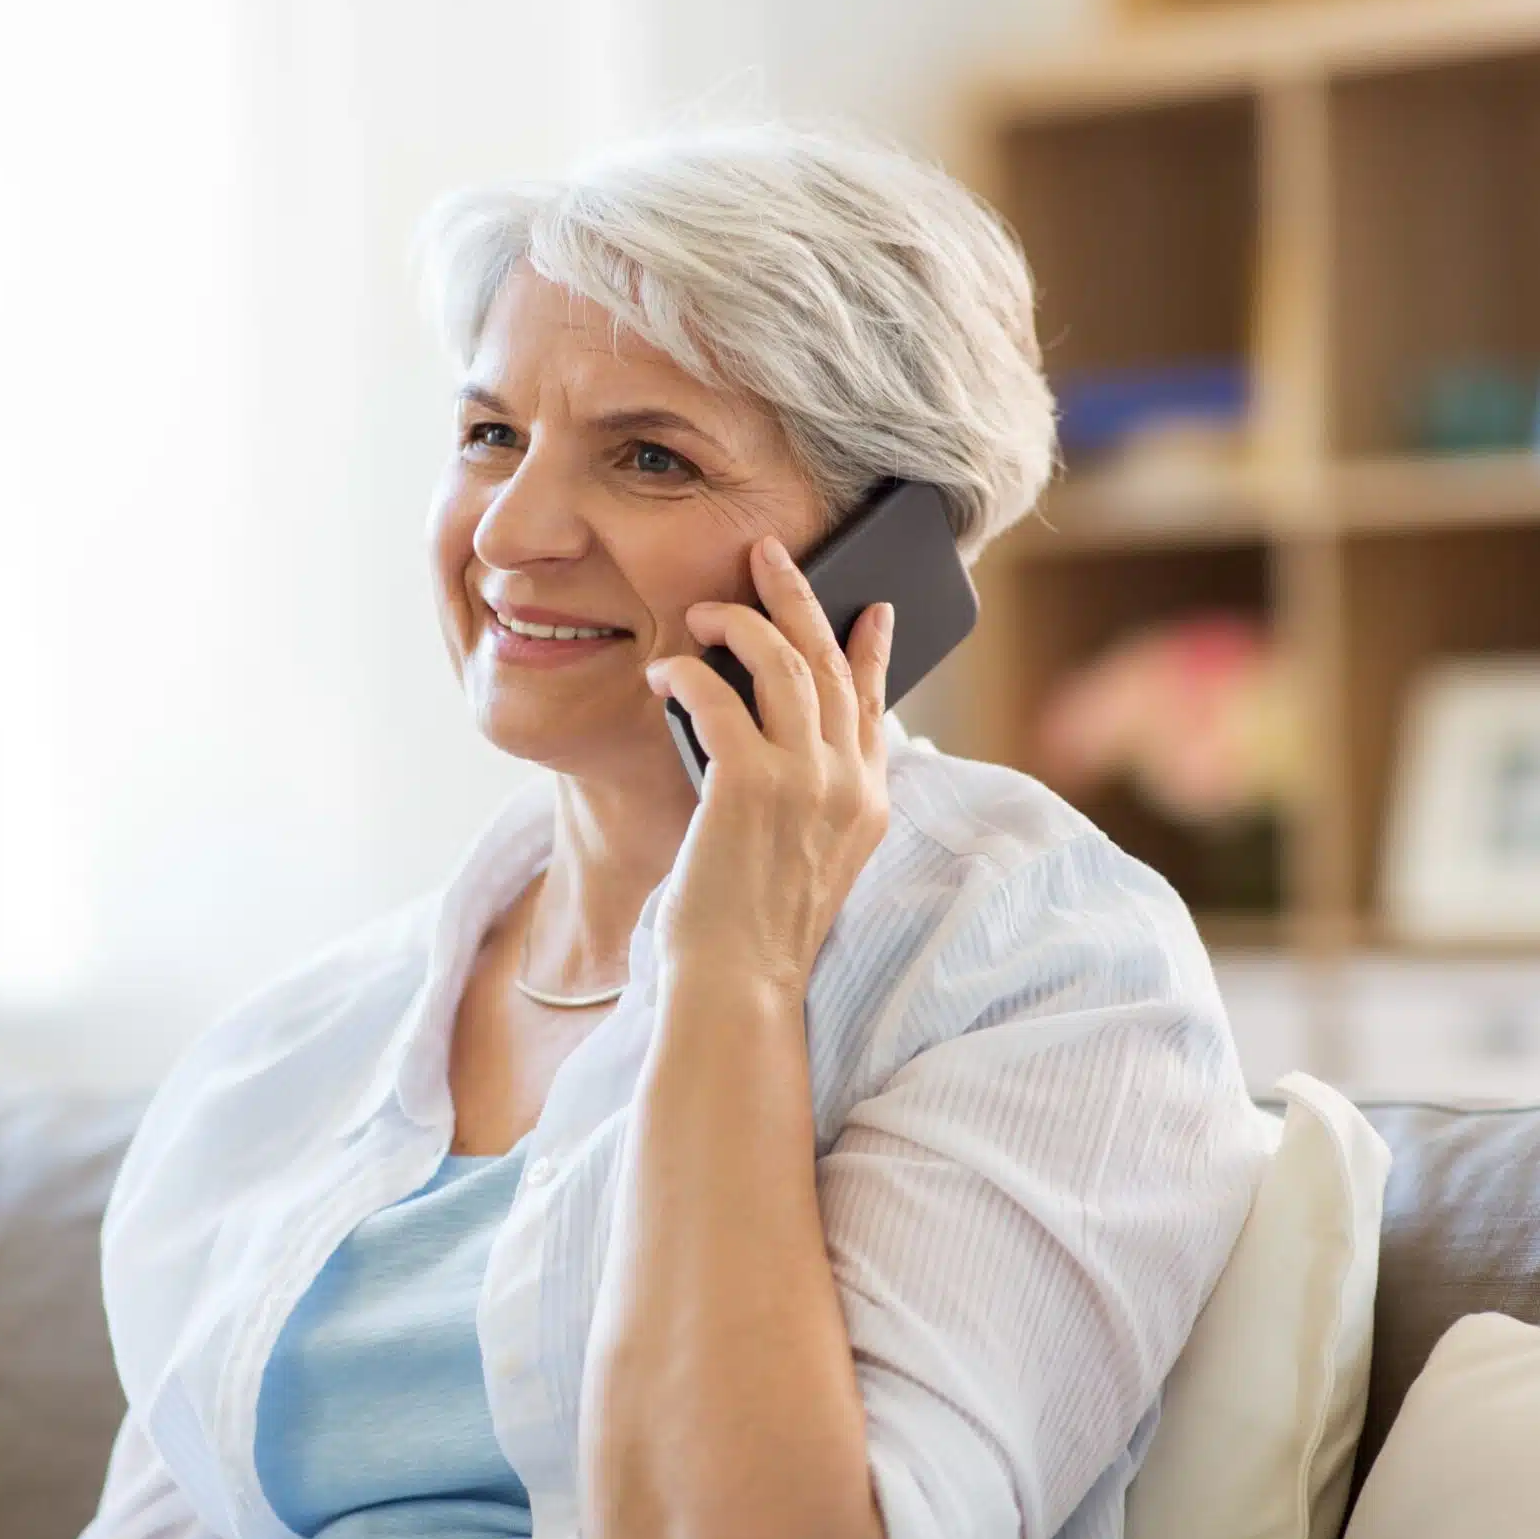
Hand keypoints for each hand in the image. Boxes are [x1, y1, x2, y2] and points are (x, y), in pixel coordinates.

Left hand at [643, 533, 893, 1005]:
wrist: (738, 985)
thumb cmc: (753, 930)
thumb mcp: (806, 859)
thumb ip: (812, 798)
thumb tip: (780, 737)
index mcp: (868, 803)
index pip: (875, 705)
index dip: (871, 648)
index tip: (870, 608)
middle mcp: (848, 784)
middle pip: (831, 662)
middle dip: (799, 597)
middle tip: (767, 554)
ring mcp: (806, 782)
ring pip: (783, 663)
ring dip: (739, 622)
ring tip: (705, 609)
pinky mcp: (750, 786)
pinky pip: (719, 697)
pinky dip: (688, 673)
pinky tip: (664, 671)